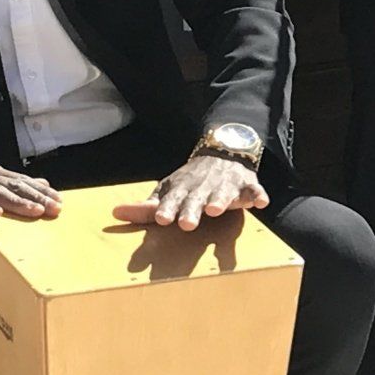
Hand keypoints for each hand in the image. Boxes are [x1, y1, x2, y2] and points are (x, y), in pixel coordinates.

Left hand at [111, 153, 267, 229]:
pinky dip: (257, 195)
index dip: (167, 209)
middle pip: (196, 199)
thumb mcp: (168, 190)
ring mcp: (225, 185)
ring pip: (223, 193)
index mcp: (182, 189)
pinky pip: (253, 190)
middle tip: (186, 224)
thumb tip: (115, 213)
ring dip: (220, 201)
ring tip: (216, 210)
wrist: (222, 150)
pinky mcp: (246, 184)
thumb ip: (146, 207)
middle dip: (191, 210)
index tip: (161, 219)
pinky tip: (260, 202)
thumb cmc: (191, 180)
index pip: (172, 200)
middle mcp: (202, 187)